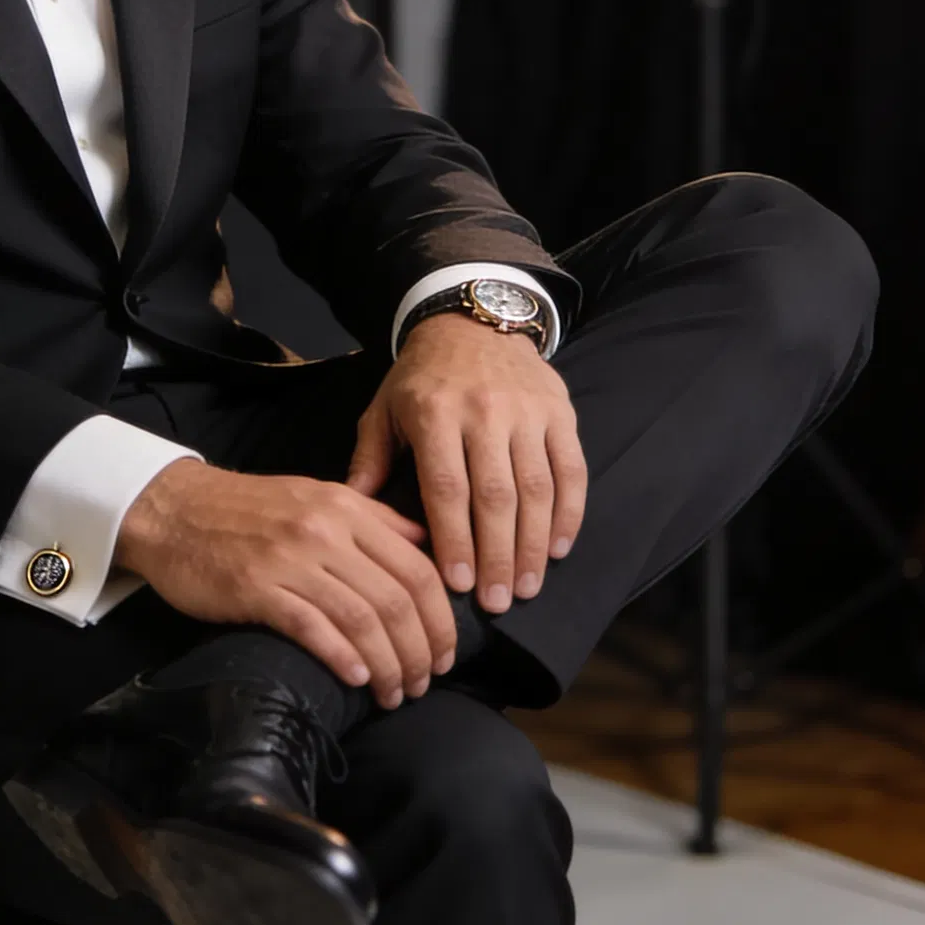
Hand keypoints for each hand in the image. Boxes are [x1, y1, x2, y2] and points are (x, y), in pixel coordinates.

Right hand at [115, 459, 457, 709]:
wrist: (174, 509)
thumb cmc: (249, 510)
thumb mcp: (318, 497)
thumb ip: (374, 521)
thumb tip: (428, 547)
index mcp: (347, 508)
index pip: (418, 568)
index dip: (441, 619)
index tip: (447, 653)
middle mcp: (325, 531)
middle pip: (397, 599)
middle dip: (421, 650)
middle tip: (424, 684)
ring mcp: (290, 559)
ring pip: (361, 618)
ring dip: (386, 665)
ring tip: (393, 693)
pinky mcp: (255, 587)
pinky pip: (311, 626)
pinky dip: (341, 657)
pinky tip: (356, 679)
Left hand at [347, 314, 586, 615]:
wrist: (471, 320)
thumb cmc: (421, 377)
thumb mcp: (384, 409)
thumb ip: (368, 460)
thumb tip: (353, 514)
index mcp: (434, 412)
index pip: (447, 488)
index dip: (454, 540)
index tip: (458, 585)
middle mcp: (484, 411)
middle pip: (496, 496)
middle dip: (497, 555)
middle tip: (497, 603)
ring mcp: (527, 411)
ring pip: (537, 488)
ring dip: (533, 544)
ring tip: (526, 587)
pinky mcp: (559, 411)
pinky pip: (571, 469)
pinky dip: (569, 513)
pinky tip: (558, 549)